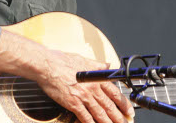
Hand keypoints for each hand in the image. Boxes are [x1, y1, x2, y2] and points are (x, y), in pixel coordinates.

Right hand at [0, 30, 134, 122]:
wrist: (46, 65)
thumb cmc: (61, 60)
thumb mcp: (84, 59)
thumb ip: (97, 65)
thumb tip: (107, 65)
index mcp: (96, 77)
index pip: (115, 92)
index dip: (124, 103)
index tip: (129, 110)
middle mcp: (92, 87)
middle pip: (109, 105)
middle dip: (119, 117)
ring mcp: (83, 96)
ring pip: (100, 113)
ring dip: (108, 122)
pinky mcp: (73, 103)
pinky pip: (85, 116)